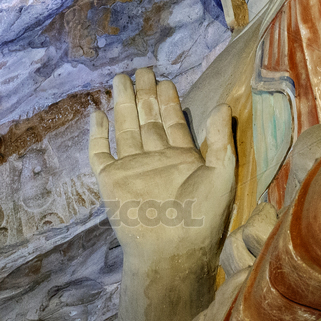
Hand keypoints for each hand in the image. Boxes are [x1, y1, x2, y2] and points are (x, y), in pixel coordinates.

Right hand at [90, 68, 235, 262]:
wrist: (170, 251)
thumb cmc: (200, 217)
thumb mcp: (221, 175)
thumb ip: (221, 140)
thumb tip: (223, 105)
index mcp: (182, 158)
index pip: (173, 121)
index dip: (169, 100)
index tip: (165, 79)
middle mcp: (155, 159)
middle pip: (147, 118)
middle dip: (144, 94)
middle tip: (141, 69)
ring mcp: (132, 168)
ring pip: (125, 128)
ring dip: (123, 104)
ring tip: (119, 79)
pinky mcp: (110, 181)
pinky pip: (100, 153)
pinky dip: (97, 134)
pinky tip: (97, 114)